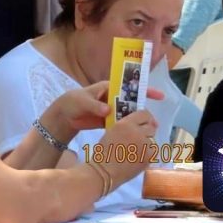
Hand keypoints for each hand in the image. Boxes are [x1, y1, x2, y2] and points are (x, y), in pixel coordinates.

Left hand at [44, 81, 164, 137]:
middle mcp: (112, 97)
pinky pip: (121, 124)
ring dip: (138, 120)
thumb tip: (108, 110)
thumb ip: (95, 105)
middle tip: (155, 120)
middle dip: (144, 109)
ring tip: (150, 129)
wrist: (64, 116)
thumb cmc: (72, 102)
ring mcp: (111, 110)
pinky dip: (129, 128)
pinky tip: (137, 135)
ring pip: (128, 114)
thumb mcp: (82, 101)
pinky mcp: (108, 121)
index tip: (158, 95)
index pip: (128, 86)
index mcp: (108, 87)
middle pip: (132, 101)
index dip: (143, 89)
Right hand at [97, 109, 158, 186]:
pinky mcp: (149, 157)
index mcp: (126, 123)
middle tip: (139, 136)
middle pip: (151, 127)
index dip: (146, 117)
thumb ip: (126, 125)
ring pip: (153, 140)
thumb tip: (140, 124)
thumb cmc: (104, 150)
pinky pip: (153, 152)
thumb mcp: (112, 130)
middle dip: (147, 130)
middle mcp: (137, 132)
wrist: (105, 171)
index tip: (145, 121)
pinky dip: (148, 153)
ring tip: (137, 149)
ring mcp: (145, 145)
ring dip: (147, 142)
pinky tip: (138, 157)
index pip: (144, 114)